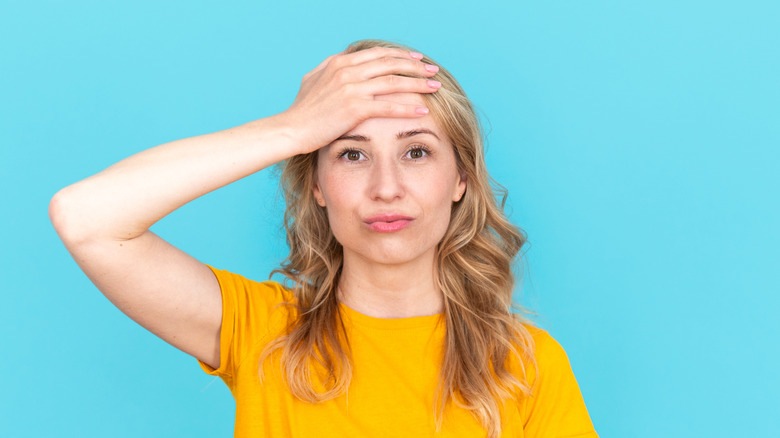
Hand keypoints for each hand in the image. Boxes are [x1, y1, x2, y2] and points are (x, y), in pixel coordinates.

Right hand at [279, 46, 441, 154]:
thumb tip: (342, 58)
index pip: (378, 54)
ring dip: (418, 84)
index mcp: (340, 62)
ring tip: (436, 87)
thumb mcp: (313, 80)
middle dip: (416, 67)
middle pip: (391, 64)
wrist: (291, 129)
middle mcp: (347, 71)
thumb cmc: (302, 110)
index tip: (417, 60)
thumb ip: (330, 68)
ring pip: (394, 82)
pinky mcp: (355, 108)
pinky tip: (423, 109)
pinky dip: (408, 107)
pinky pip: (388, 106)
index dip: (401, 56)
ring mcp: (351, 88)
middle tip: (434, 71)